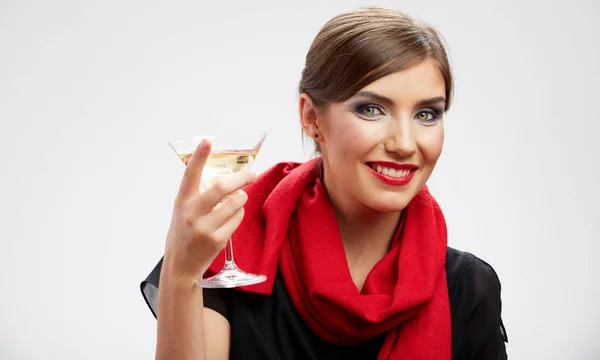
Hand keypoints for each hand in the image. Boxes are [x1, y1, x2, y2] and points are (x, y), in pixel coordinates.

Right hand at [161, 139, 255, 286]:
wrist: (180, 265)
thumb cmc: (184, 233)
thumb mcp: (182, 211)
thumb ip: (198, 195)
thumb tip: (226, 179)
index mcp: (182, 201)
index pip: (190, 174)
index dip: (199, 157)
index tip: (207, 140)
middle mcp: (191, 213)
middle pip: (222, 188)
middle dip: (241, 178)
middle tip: (250, 175)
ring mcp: (204, 228)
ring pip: (235, 203)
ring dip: (241, 198)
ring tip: (239, 198)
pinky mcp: (216, 240)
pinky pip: (237, 219)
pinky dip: (239, 214)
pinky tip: (232, 217)